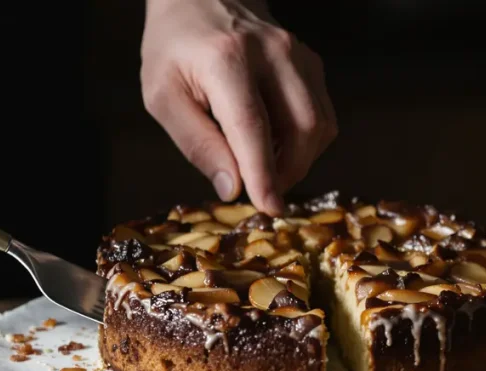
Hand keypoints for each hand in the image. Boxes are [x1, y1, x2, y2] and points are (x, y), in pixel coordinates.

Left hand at [141, 0, 336, 215]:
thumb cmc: (175, 48)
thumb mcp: (163, 97)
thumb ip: (196, 143)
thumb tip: (231, 189)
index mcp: (227, 59)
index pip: (253, 126)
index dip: (263, 173)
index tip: (269, 207)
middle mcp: (272, 52)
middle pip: (302, 128)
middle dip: (286, 173)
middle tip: (261, 192)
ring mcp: (298, 53)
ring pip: (320, 124)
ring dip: (299, 160)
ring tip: (266, 169)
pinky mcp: (310, 61)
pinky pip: (322, 113)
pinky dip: (305, 141)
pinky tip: (276, 144)